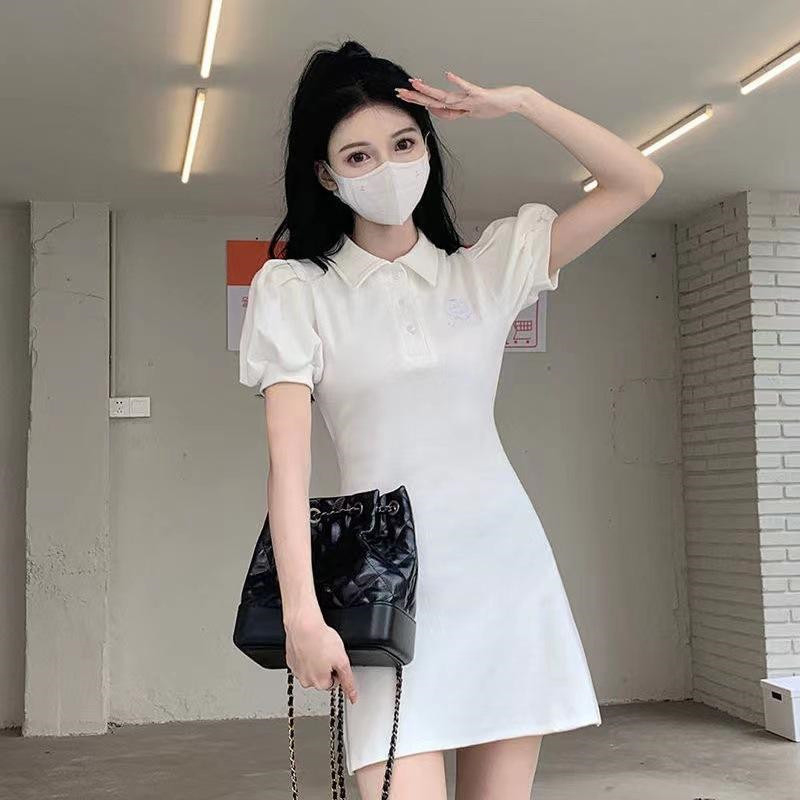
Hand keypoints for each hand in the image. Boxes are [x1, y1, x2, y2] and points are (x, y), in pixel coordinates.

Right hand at [285, 612, 357, 702]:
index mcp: (319, 683)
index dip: (337, 670)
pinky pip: (301, 662)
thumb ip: (348, 681)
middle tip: (327, 652)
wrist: (304, 625)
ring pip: (310, 670)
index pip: (334, 683)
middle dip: (326, 668)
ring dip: (315, 662)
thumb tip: (353, 696)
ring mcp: (296, 671)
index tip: (335, 660)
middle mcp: (306, 681)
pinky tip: (310, 646)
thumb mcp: (342, 661)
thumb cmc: (321, 639)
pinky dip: (306, 656)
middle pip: (321, 678)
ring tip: (318, 648)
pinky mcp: (290, 660)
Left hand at [395, 71, 528, 119]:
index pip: (432, 103)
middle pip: (433, 98)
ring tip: (415, 84)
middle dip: (415, 96)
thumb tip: (436, 111)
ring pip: (445, 95)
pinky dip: (458, 82)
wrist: (510, 101)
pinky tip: (448, 74)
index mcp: (456, 104)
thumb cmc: (491, 106)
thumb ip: (453, 113)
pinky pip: (466, 88)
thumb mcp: (469, 113)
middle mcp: (459, 99)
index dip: (418, 100)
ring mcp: (468, 97)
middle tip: (399, 91)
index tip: (403, 95)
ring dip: (429, 90)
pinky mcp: (479, 95)